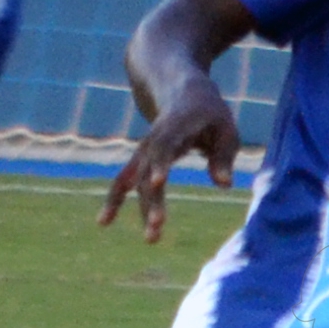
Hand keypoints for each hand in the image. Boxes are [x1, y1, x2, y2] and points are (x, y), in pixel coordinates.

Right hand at [99, 78, 239, 242]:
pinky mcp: (141, 160)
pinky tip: (103, 222)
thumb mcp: (225, 127)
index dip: (160, 163)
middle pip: (148, 170)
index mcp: (176, 125)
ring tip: (150, 238)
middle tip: (157, 226)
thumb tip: (223, 184)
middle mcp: (154, 139)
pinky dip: (114, 200)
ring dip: (140, 207)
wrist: (181, 89)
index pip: (165, 145)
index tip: (158, 183)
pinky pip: (125, 181)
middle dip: (151, 199)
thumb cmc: (210, 112)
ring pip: (136, 180)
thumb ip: (223, 155)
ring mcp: (145, 150)